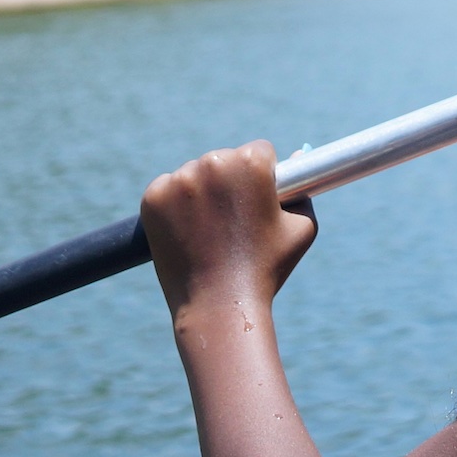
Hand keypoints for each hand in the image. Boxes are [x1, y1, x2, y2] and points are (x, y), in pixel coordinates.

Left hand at [141, 141, 318, 317]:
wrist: (220, 306)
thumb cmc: (266, 269)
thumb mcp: (301, 229)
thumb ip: (304, 191)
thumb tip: (297, 157)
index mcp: (250, 163)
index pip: (258, 151)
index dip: (263, 177)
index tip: (258, 201)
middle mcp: (212, 162)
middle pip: (224, 160)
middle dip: (231, 183)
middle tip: (234, 222)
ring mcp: (178, 180)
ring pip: (194, 175)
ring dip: (202, 193)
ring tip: (211, 232)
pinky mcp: (153, 198)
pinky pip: (167, 190)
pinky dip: (175, 206)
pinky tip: (188, 232)